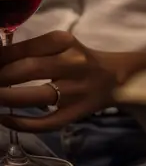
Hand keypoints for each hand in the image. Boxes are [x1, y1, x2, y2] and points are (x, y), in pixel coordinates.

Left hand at [0, 31, 136, 130]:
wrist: (115, 78)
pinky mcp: (74, 114)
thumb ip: (31, 50)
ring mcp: (73, 92)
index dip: (1, 57)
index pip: (26, 48)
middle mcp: (71, 64)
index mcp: (65, 42)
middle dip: (0, 77)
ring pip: (35, 97)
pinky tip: (4, 119)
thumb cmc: (80, 59)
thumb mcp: (60, 46)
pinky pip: (44, 123)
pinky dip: (21, 123)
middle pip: (28, 70)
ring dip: (7, 98)